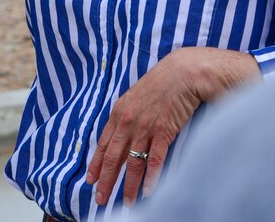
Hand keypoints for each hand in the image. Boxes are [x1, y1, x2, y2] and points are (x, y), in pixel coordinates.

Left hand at [85, 47, 259, 207]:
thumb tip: (122, 134)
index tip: (90, 180)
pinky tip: (148, 192)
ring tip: (127, 203)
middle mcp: (128, 120)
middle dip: (106, 181)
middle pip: (113, 157)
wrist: (185, 71)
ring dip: (129, 186)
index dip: (96, 164)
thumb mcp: (137, 96)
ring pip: (133, 162)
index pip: (102, 143)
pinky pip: (154, 159)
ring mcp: (145, 126)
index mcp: (119, 112)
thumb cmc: (163, 82)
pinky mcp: (163, 130)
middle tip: (100, 199)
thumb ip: (127, 115)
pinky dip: (150, 178)